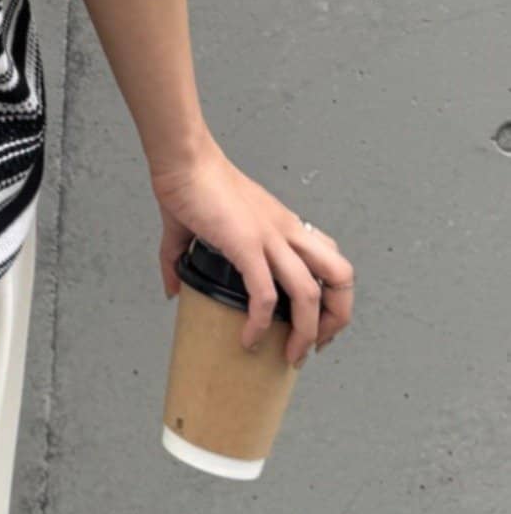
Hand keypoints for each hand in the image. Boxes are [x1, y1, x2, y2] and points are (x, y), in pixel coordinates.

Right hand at [148, 136, 354, 365]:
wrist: (184, 160)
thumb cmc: (192, 183)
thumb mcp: (196, 226)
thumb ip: (180, 259)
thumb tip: (171, 290)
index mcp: (283, 226)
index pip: (332, 260)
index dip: (334, 298)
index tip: (315, 325)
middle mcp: (287, 232)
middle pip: (341, 278)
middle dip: (337, 319)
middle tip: (316, 344)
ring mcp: (270, 238)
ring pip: (312, 293)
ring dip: (308, 332)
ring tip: (291, 354)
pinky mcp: (246, 244)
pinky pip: (265, 293)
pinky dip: (261, 322)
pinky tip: (249, 337)